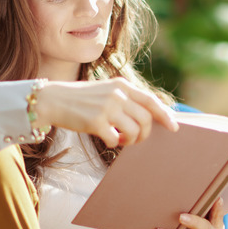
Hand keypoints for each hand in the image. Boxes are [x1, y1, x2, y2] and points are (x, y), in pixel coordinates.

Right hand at [34, 77, 178, 146]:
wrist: (53, 100)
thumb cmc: (81, 99)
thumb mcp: (105, 91)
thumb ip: (125, 99)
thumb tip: (149, 116)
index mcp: (121, 85)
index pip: (151, 101)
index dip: (165, 115)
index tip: (174, 127)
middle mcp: (117, 94)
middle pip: (146, 120)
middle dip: (144, 134)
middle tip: (134, 140)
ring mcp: (107, 108)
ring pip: (134, 131)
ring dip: (130, 141)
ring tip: (120, 140)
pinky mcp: (96, 122)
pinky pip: (114, 139)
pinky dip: (113, 143)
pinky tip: (107, 140)